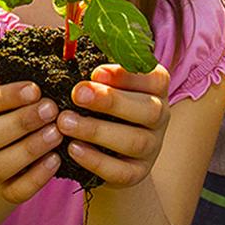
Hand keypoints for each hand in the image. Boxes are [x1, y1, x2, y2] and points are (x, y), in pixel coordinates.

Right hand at [0, 54, 62, 203]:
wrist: (13, 142)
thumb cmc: (17, 100)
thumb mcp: (8, 77)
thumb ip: (3, 64)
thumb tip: (3, 61)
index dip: (4, 96)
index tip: (35, 89)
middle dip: (21, 123)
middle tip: (52, 109)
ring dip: (29, 150)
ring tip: (57, 133)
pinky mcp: (6, 189)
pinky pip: (15, 191)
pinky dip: (35, 178)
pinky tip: (56, 160)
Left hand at [57, 64, 170, 187]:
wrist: (110, 154)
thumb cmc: (103, 106)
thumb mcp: (104, 85)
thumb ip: (97, 72)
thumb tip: (70, 50)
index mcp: (155, 88)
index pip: (154, 79)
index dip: (127, 75)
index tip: (96, 72)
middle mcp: (160, 117)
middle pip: (148, 110)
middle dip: (111, 101)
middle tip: (77, 94)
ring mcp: (152, 148)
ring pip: (135, 141)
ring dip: (97, 130)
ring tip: (64, 122)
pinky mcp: (138, 174)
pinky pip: (122, 171)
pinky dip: (96, 161)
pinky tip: (73, 148)